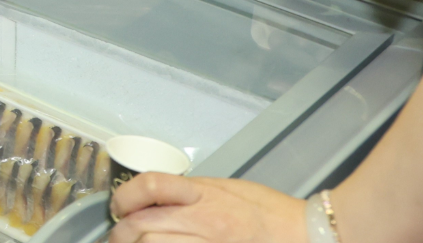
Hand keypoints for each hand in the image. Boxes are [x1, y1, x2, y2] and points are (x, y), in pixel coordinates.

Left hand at [109, 173, 305, 242]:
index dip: (124, 196)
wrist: (304, 234)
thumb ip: (193, 193)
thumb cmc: (270, 212)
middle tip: (118, 237)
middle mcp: (204, 221)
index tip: (117, 206)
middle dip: (121, 233)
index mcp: (205, 195)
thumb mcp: (227, 188)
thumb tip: (160, 198)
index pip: (151, 186)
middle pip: (142, 225)